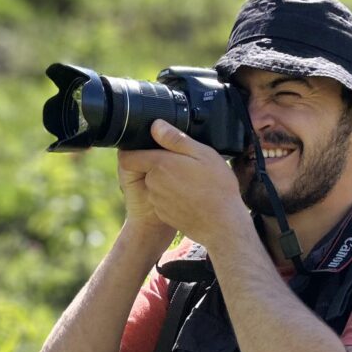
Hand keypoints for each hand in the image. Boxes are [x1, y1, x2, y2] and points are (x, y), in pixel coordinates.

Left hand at [118, 120, 250, 247]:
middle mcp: (153, 183)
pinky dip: (173, 196)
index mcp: (159, 165)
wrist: (223, 225)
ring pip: (156, 184)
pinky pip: (163, 199)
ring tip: (192, 181)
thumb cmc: (217, 188)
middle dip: (160, 164)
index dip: (135, 149)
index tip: (150, 147)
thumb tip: (156, 125)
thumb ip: (176, 139)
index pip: (128, 156)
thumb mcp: (203, 154)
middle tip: (185, 164)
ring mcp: (157, 201)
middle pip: (146, 168)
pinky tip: (192, 196)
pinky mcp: (164, 214)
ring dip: (168, 181)